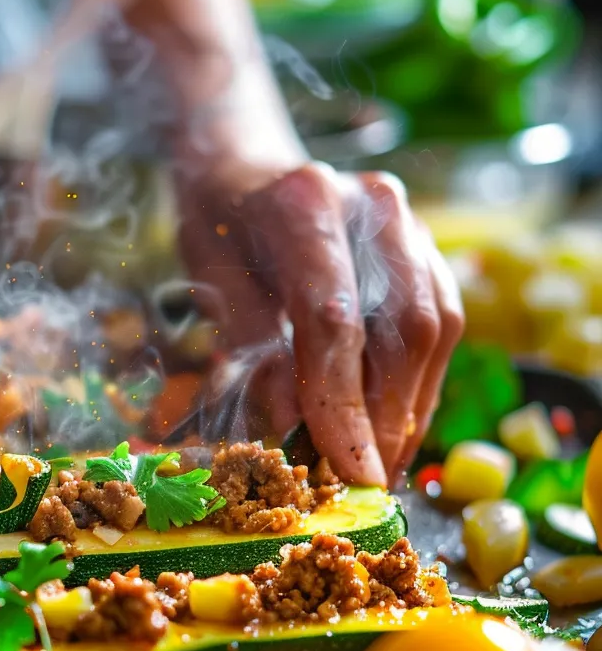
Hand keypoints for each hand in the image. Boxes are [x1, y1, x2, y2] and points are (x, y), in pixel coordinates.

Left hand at [180, 162, 463, 487]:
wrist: (247, 169)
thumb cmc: (219, 229)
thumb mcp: (210, 283)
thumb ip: (251, 347)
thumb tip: (292, 427)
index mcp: (301, 205)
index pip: (334, 318)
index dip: (343, 402)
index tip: (349, 468)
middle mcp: (371, 205)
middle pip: (401, 327)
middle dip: (385, 417)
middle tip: (365, 481)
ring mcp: (409, 221)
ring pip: (433, 328)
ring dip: (410, 408)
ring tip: (380, 463)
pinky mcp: (427, 245)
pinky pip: (441, 321)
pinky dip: (419, 382)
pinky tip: (394, 423)